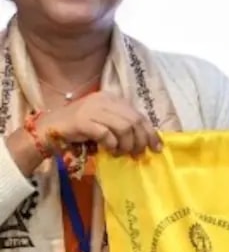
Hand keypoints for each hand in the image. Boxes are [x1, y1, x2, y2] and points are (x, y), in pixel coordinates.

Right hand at [34, 92, 161, 156]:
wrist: (49, 128)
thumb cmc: (79, 127)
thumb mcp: (104, 121)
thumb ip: (122, 125)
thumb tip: (145, 140)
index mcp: (112, 98)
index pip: (138, 114)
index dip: (150, 132)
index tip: (156, 147)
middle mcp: (104, 100)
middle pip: (134, 121)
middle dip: (140, 140)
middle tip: (138, 153)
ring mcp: (93, 109)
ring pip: (124, 127)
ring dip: (127, 144)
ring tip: (122, 153)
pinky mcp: (82, 121)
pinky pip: (106, 134)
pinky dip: (112, 144)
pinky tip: (109, 150)